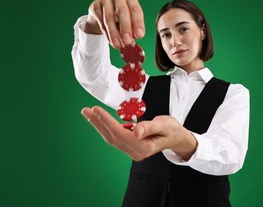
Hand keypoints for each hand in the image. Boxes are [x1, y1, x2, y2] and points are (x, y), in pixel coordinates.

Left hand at [81, 106, 196, 160]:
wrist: (176, 137)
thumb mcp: (164, 125)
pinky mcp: (130, 146)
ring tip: (88, 112)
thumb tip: (136, 130)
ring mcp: (132, 150)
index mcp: (143, 148)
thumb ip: (150, 127)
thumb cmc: (172, 130)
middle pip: (111, 137)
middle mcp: (135, 152)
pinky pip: (115, 136)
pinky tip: (99, 119)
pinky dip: (105, 127)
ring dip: (98, 124)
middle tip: (86, 110)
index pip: (120, 134)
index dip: (106, 121)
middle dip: (97, 122)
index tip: (96, 109)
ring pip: (111, 137)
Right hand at [84, 0, 144, 48]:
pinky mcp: (95, 6)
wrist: (102, 15)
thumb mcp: (129, 22)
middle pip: (122, 10)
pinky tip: (111, 41)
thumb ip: (133, 28)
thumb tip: (135, 37)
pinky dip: (106, 33)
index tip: (139, 36)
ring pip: (109, 17)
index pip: (136, 9)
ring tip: (118, 45)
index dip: (138, 23)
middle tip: (127, 41)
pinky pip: (101, 21)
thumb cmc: (119, 18)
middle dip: (125, 28)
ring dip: (114, 33)